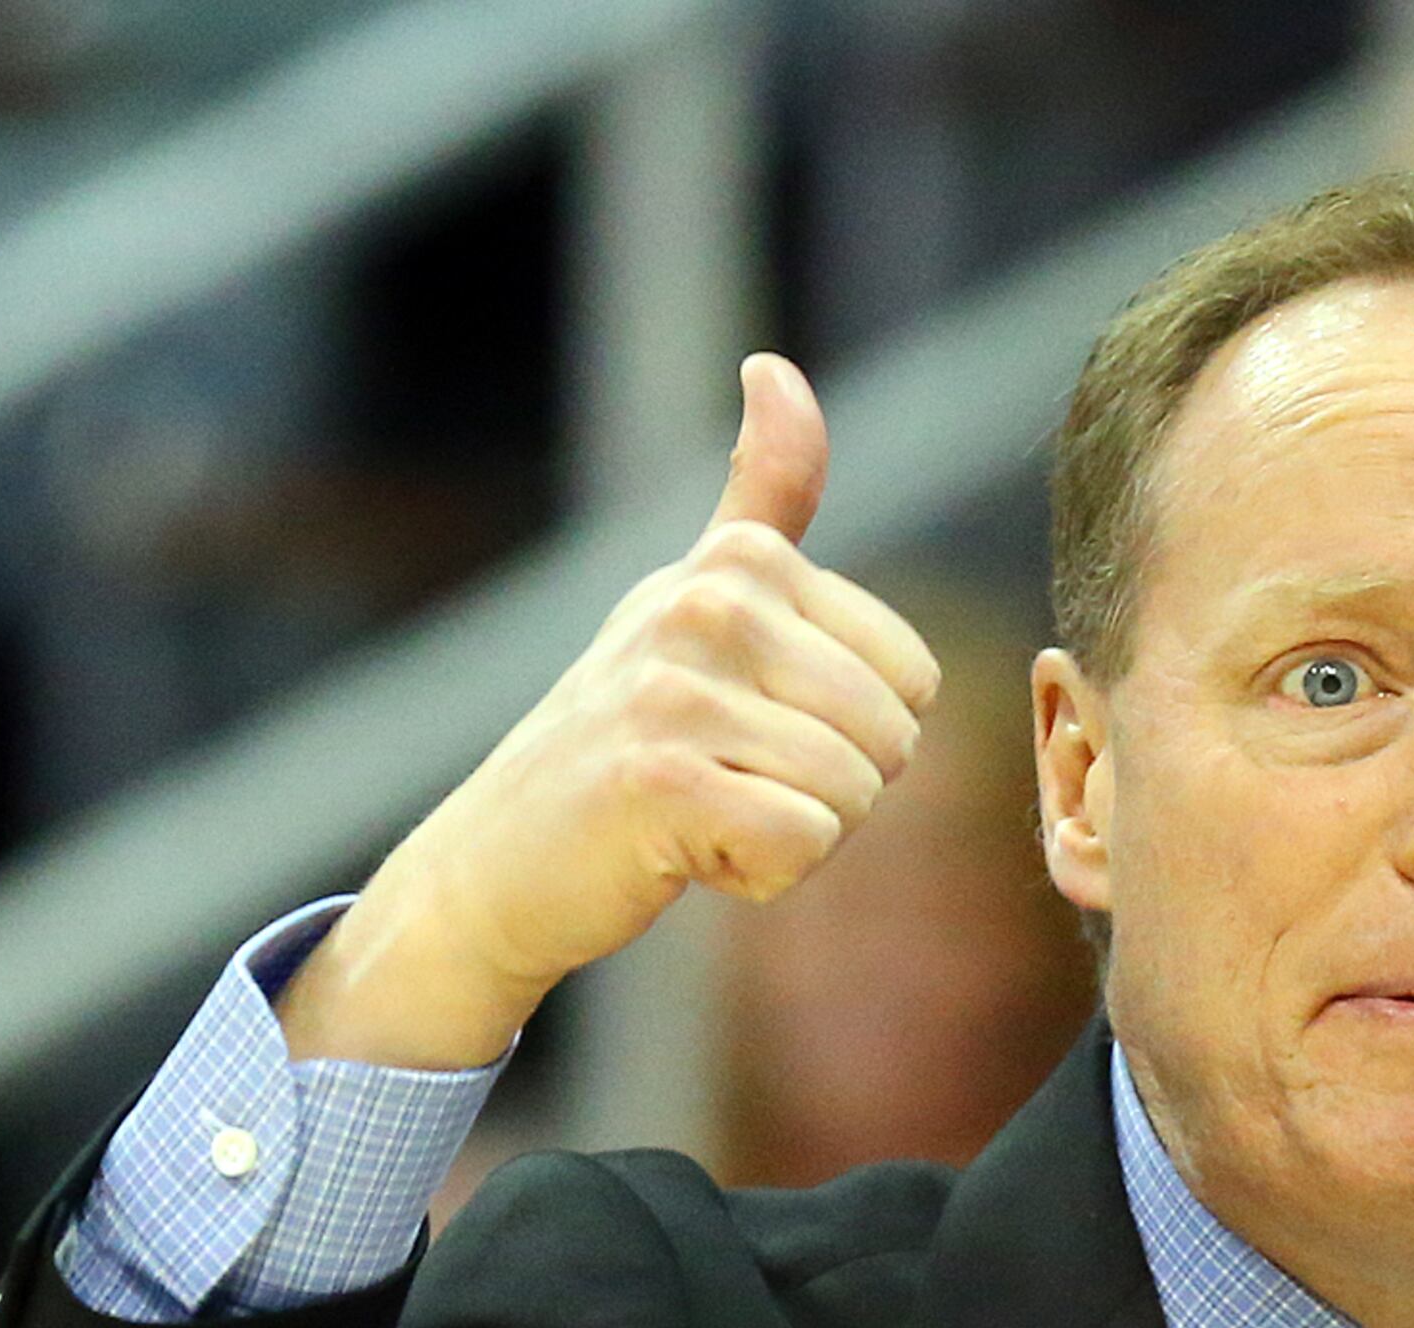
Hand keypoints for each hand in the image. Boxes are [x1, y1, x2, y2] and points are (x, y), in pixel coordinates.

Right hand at [278, 354, 943, 1070]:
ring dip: (790, 834)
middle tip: (725, 780)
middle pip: (892, 740)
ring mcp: (677, 688)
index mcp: (740, 563)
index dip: (849, 734)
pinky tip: (684, 851)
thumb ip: (761, 495)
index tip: (752, 729)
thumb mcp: (695, 599)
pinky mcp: (660, 778)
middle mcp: (707, 604)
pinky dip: (760, 873)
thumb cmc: (623, 738)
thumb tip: (776, 367)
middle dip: (828, 790)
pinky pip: (805, 841)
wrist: (500, 859)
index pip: (913, 680)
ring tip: (700, 810)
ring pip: (852, 795)